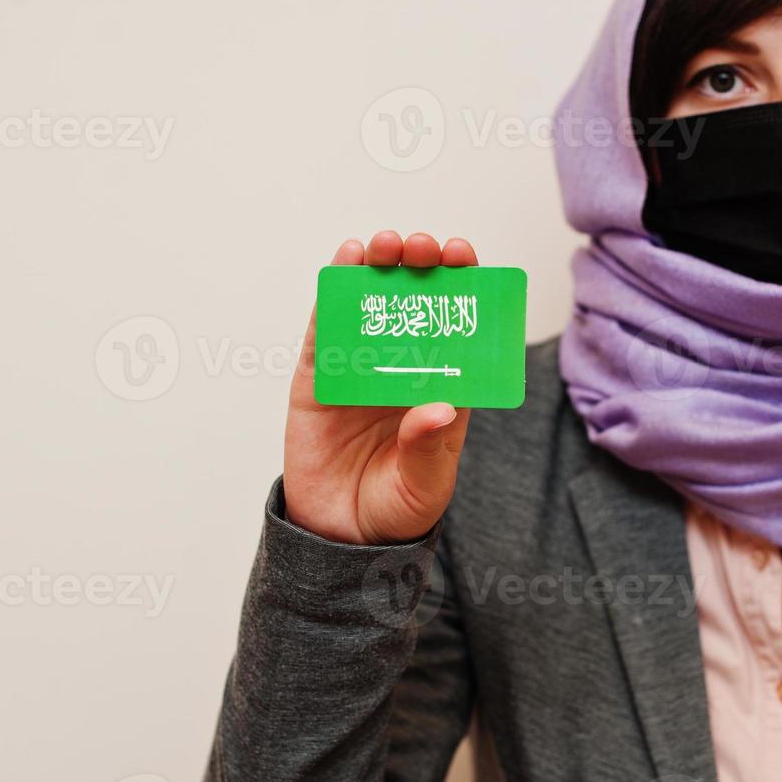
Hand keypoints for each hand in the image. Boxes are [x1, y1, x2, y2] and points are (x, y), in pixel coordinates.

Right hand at [282, 231, 477, 544]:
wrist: (340, 537)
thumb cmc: (395, 508)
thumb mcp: (425, 484)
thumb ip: (428, 447)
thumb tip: (439, 409)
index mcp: (442, 384)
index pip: (458, 324)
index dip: (462, 286)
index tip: (462, 258)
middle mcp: (403, 367)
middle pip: (415, 302)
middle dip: (421, 265)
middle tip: (424, 247)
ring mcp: (360, 367)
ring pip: (371, 304)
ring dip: (378, 266)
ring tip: (385, 244)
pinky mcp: (318, 376)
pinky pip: (326, 328)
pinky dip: (333, 293)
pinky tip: (345, 261)